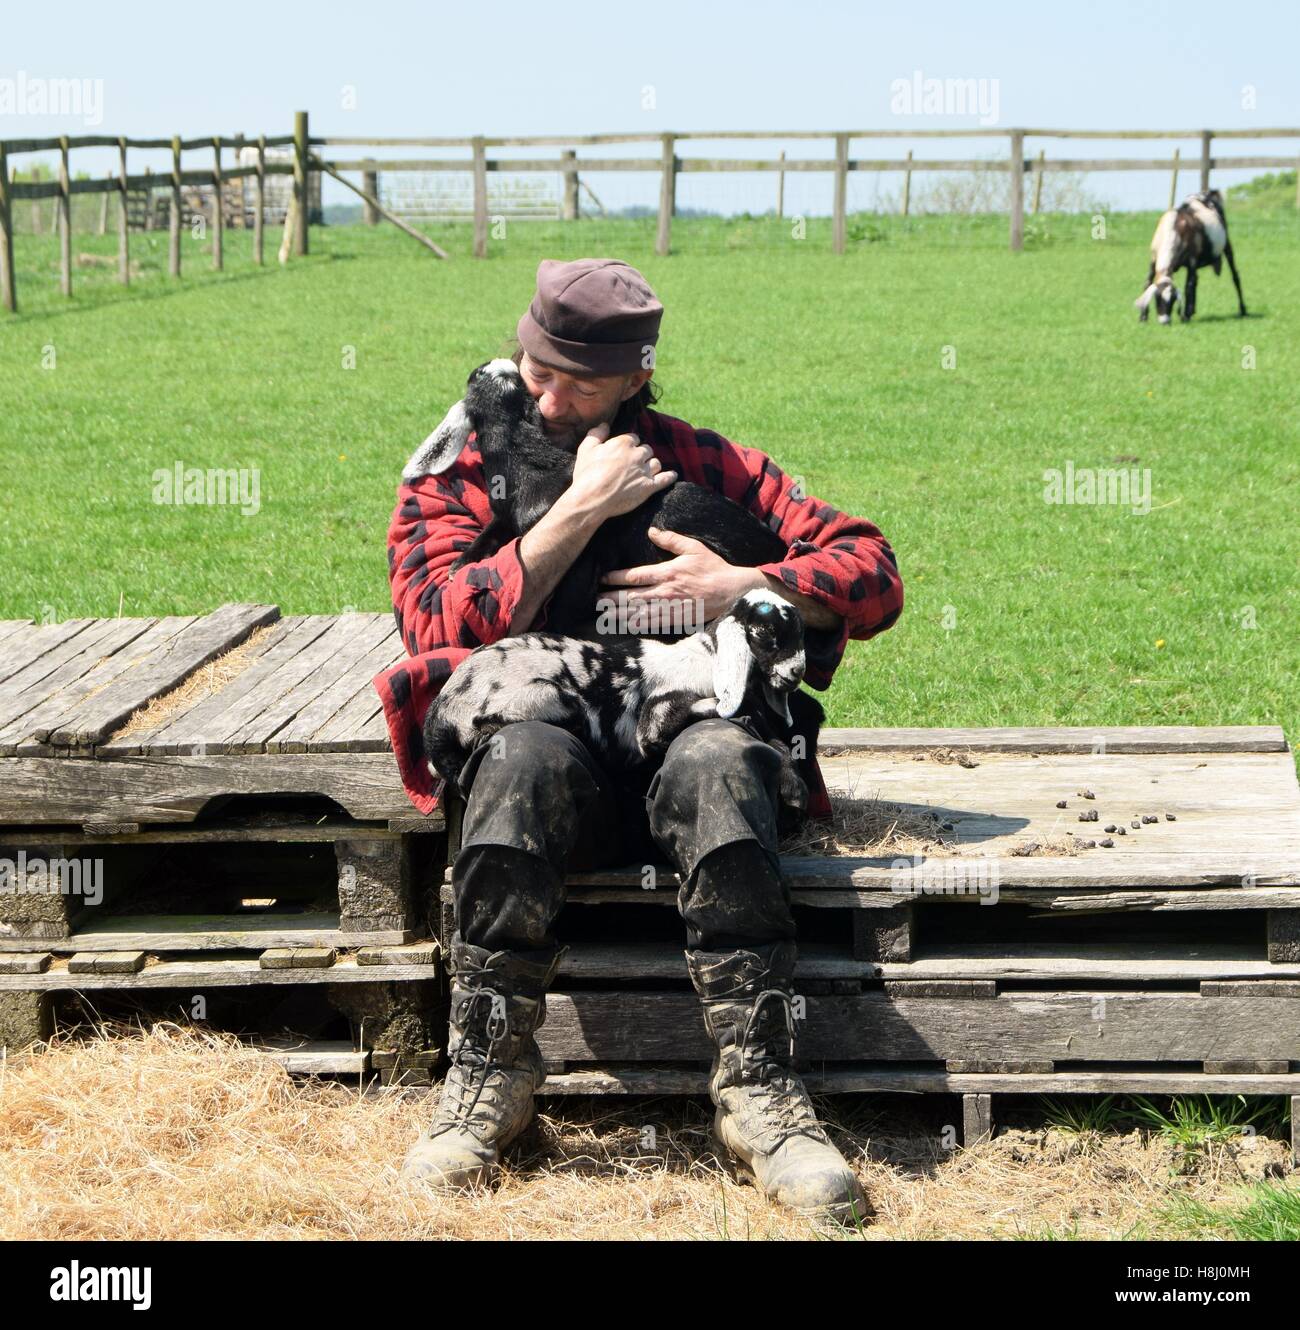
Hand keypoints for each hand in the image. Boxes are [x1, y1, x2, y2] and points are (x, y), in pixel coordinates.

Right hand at [567, 424, 677, 521]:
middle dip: (642, 455)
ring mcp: (644, 471)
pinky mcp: (648, 487)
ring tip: (647, 470)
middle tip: (635, 463)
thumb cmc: (586, 474)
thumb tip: (604, 425)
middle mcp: (637, 455)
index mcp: (623, 443)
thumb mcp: (586, 449)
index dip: (630, 445)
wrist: (591, 498)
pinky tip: (673, 475)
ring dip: (652, 465)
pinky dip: (670, 476)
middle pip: (647, 450)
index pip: (634, 438)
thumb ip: (596, 434)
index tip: (625, 452)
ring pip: (656, 463)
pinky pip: (665, 479)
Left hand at [601, 527, 760, 623]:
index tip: (602, 578)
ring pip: (638, 612)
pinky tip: (624, 626)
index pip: (635, 575)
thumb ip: (671, 540)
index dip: (616, 577)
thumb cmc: (713, 567)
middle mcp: (665, 592)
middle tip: (595, 600)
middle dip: (611, 598)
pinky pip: (652, 624)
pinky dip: (636, 625)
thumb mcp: (693, 548)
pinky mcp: (676, 619)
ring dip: (619, 614)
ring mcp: (669, 608)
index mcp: (667, 572)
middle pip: (631, 596)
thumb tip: (652, 531)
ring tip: (603, 614)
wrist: (732, 591)